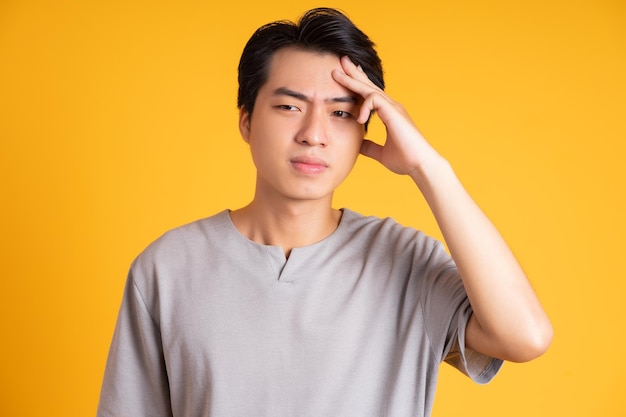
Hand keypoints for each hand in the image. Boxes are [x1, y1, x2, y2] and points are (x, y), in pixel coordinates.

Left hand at [332, 56, 441, 177]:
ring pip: (370, 88)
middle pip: (369, 85)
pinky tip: (359, 118)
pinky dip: (364, 106)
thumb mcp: (381, 153)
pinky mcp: (394, 112)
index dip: (359, 84)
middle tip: (340, 61)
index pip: (371, 94)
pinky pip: (374, 99)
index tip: (345, 75)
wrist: (420, 166)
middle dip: (353, 73)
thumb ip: (370, 147)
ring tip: (336, 74)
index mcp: (389, 113)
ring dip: (352, 81)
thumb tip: (358, 145)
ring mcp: (394, 108)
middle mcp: (392, 107)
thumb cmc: (406, 160)